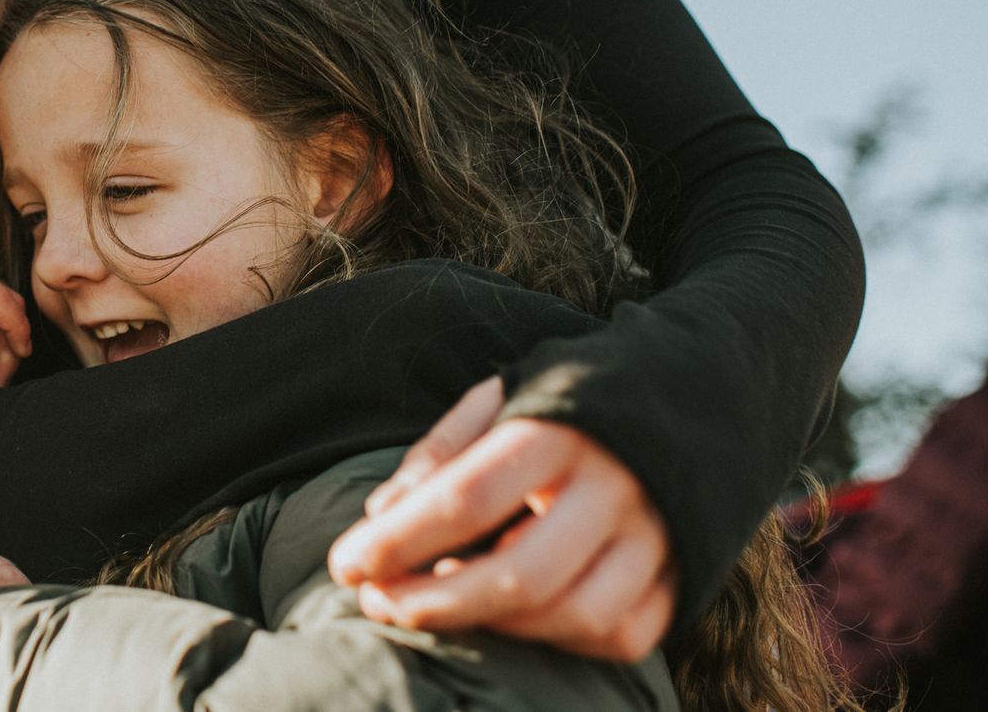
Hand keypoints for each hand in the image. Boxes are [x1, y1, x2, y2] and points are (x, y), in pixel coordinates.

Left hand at [328, 376, 675, 661]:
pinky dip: (558, 640)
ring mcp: (658, 535)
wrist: (687, 393)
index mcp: (559, 427)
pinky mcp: (684, 573)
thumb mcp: (499, 400)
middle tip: (377, 603)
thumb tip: (380, 519)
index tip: (345, 565)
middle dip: (435, 603)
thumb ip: (440, 455)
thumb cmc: (565, 402)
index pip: (466, 497)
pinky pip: (620, 635)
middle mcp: (615, 485)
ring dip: (494, 627)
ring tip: (439, 605)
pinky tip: (513, 618)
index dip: (398, 541)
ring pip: (574, 616)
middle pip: (520, 575)